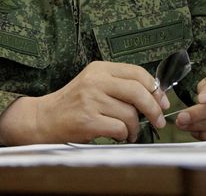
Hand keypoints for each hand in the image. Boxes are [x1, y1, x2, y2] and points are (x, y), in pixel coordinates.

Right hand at [0, 61, 169, 144]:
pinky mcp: (87, 120)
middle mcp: (95, 81)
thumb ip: (119, 85)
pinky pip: (119, 128)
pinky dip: (124, 135)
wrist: (43, 118)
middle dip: (153, 109)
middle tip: (158, 121)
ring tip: (129, 132)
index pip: (137, 72)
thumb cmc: (73, 103)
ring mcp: (90, 100)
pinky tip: (118, 136)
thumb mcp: (94, 84)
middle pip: (138, 91)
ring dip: (134, 128)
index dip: (155, 89)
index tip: (162, 102)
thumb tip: (155, 95)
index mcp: (99, 69)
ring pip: (130, 114)